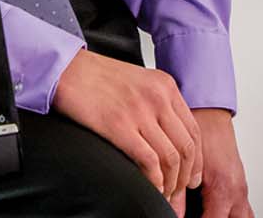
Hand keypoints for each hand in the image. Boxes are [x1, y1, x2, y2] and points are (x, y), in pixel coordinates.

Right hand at [51, 50, 203, 208]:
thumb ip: (155, 102)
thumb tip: (167, 137)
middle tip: (178, 194)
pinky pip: (148, 161)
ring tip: (163, 194)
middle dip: (185, 177)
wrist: (65, 67)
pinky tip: (150, 188)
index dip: (196, 160)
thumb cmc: (95, 77)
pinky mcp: (119, 125)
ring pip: (171, 158)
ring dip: (170, 184)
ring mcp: (140, 111)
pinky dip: (154, 181)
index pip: (194, 130)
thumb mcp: (137, 81)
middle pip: (186, 147)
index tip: (192, 177)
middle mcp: (158, 97)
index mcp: (165, 85)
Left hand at [183, 109, 251, 217]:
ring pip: (244, 217)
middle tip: (197, 214)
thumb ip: (179, 193)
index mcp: (223, 190)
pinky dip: (233, 213)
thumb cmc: (200, 132)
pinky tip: (215, 208)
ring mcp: (242, 188)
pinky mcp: (241, 183)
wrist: (210, 112)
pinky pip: (244, 208)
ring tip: (207, 211)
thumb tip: (171, 211)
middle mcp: (237, 192)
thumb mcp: (186, 165)